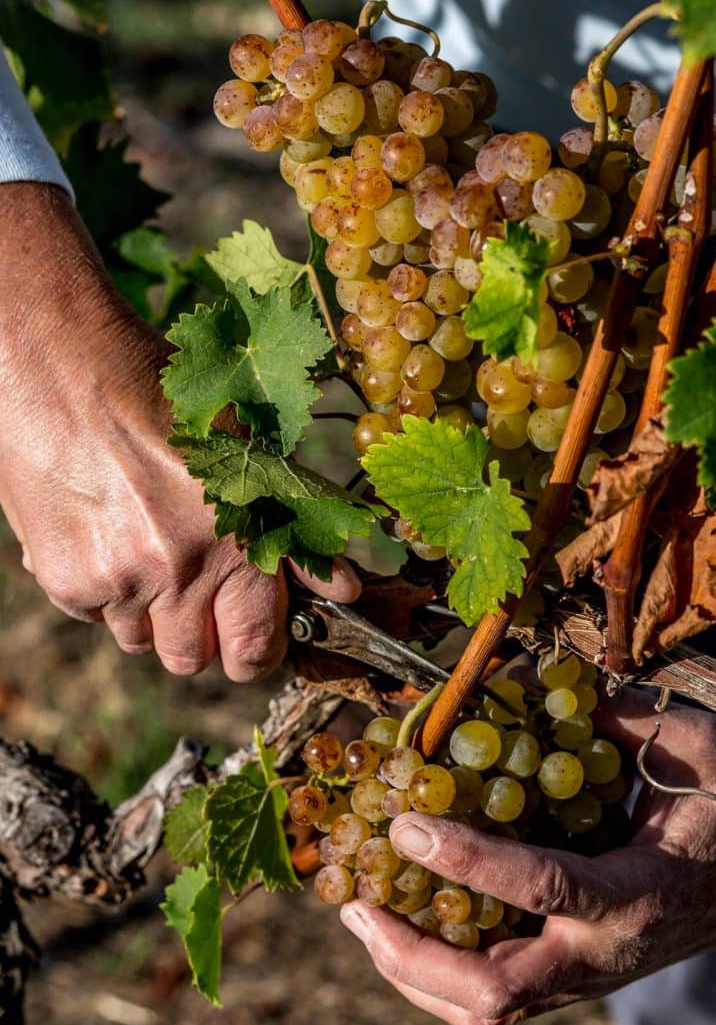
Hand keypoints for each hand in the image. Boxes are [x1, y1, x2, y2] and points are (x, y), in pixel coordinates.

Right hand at [0, 183, 358, 678]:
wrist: (61, 364)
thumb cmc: (162, 397)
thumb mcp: (246, 451)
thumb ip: (298, 528)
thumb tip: (346, 591)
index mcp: (236, 540)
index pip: (255, 648)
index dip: (259, 650)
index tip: (256, 638)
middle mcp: (179, 570)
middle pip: (193, 660)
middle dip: (204, 640)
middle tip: (202, 603)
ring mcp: (118, 580)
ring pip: (141, 642)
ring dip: (151, 614)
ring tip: (149, 551)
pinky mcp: (65, 579)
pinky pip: (94, 616)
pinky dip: (104, 591)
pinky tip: (107, 534)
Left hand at [341, 687, 715, 1024]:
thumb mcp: (695, 745)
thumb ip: (619, 715)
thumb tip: (530, 680)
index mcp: (641, 891)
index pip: (546, 888)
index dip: (471, 862)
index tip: (407, 827)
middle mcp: (607, 951)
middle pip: (496, 990)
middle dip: (415, 955)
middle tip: (357, 904)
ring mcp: (589, 973)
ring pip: (487, 1011)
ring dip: (413, 972)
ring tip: (361, 916)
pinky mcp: (575, 975)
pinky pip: (497, 1000)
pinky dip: (438, 975)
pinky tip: (403, 929)